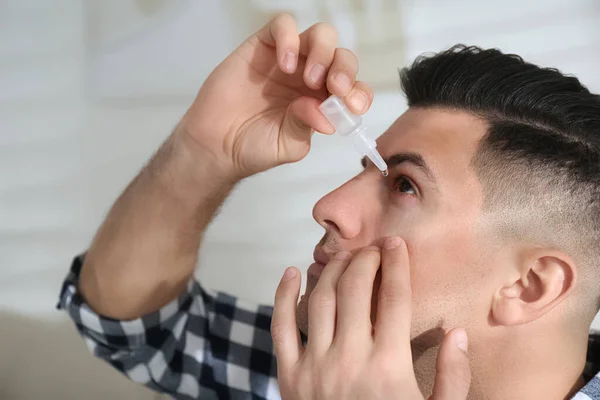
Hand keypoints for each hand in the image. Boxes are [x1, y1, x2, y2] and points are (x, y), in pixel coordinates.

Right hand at [178, 13, 373, 179]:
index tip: (354, 105)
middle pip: (342, 58)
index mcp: (322, 102)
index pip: (353, 89)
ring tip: (309, 77)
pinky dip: (289, 38)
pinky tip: (285, 64)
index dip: (359, 93)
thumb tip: (326, 114)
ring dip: (323, 52)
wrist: (215, 145)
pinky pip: (284, 26)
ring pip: (321, 36)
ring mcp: (289, 60)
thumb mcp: (288, 145)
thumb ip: (307, 126)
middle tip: (334, 88)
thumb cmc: (253, 147)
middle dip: (345, 70)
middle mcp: (310, 78)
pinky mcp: (263, 46)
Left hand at [271, 237, 470, 398]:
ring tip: (345, 257)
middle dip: (366, 260)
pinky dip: (283, 296)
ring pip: (321, 300)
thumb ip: (452, 379)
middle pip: (356, 290)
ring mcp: (314, 366)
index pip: (394, 299)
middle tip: (373, 249)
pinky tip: (292, 272)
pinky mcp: (288, 376)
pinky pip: (280, 327)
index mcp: (389, 367)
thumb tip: (457, 333)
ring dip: (333, 271)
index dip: (396, 265)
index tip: (397, 244)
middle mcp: (349, 358)